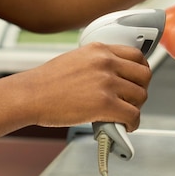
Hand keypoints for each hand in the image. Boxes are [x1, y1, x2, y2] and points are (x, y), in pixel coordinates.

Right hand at [14, 43, 150, 131]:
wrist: (30, 95)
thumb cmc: (47, 82)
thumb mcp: (76, 59)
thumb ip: (97, 64)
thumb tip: (114, 78)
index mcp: (99, 49)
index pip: (136, 55)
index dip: (141, 71)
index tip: (138, 80)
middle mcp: (106, 62)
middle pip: (144, 75)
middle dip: (141, 89)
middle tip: (132, 99)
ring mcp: (106, 82)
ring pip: (140, 96)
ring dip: (136, 107)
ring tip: (125, 114)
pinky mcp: (105, 104)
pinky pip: (133, 115)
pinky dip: (133, 123)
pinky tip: (125, 126)